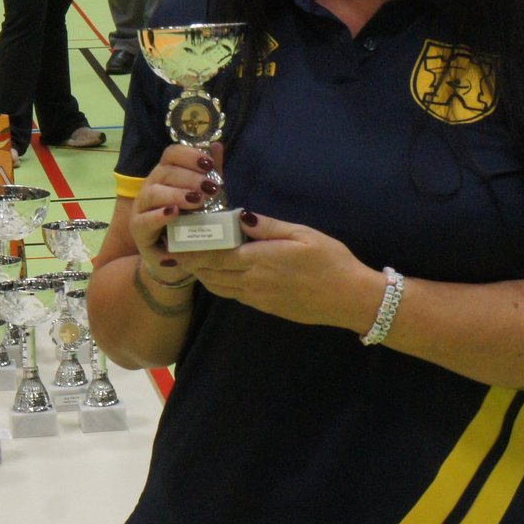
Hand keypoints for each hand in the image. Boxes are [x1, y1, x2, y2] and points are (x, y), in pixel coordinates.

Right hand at [126, 143, 224, 281]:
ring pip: (153, 193)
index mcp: (165, 175)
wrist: (175, 257)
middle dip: (190, 177)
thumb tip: (216, 146)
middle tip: (211, 187)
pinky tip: (174, 214)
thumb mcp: (204, 198)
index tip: (209, 164)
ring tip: (198, 200)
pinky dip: (159, 216)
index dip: (189, 155)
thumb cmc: (189, 224)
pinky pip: (144, 220)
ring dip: (177, 194)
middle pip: (164, 172)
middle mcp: (150, 186)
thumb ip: (209, 173)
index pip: (171, 154)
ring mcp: (142, 207)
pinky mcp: (138, 229)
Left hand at [176, 211, 381, 331]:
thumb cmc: (331, 261)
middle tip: (174, 248)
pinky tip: (216, 274)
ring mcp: (257, 297)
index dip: (193, 248)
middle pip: (211, 272)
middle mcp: (253, 281)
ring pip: (218, 286)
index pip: (216, 254)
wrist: (349, 298)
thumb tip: (240, 215)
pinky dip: (218, 284)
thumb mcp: (302, 234)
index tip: (176, 239)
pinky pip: (232, 295)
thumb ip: (268, 226)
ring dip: (202, 274)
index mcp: (260, 259)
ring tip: (188, 261)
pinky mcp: (264, 307)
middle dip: (191, 261)